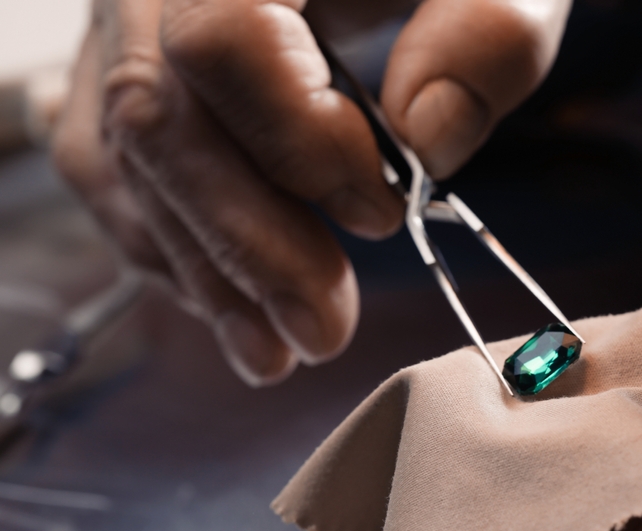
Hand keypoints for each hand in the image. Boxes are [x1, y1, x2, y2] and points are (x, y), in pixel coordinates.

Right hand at [52, 0, 571, 384]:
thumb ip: (490, 35)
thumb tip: (427, 139)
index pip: (225, 42)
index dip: (297, 144)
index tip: (382, 212)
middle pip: (156, 118)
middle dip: (244, 245)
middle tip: (322, 331)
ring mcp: (121, 30)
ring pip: (126, 162)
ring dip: (207, 272)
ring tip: (277, 349)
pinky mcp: (115, 80)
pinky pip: (113, 175)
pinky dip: (175, 250)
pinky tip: (234, 304)